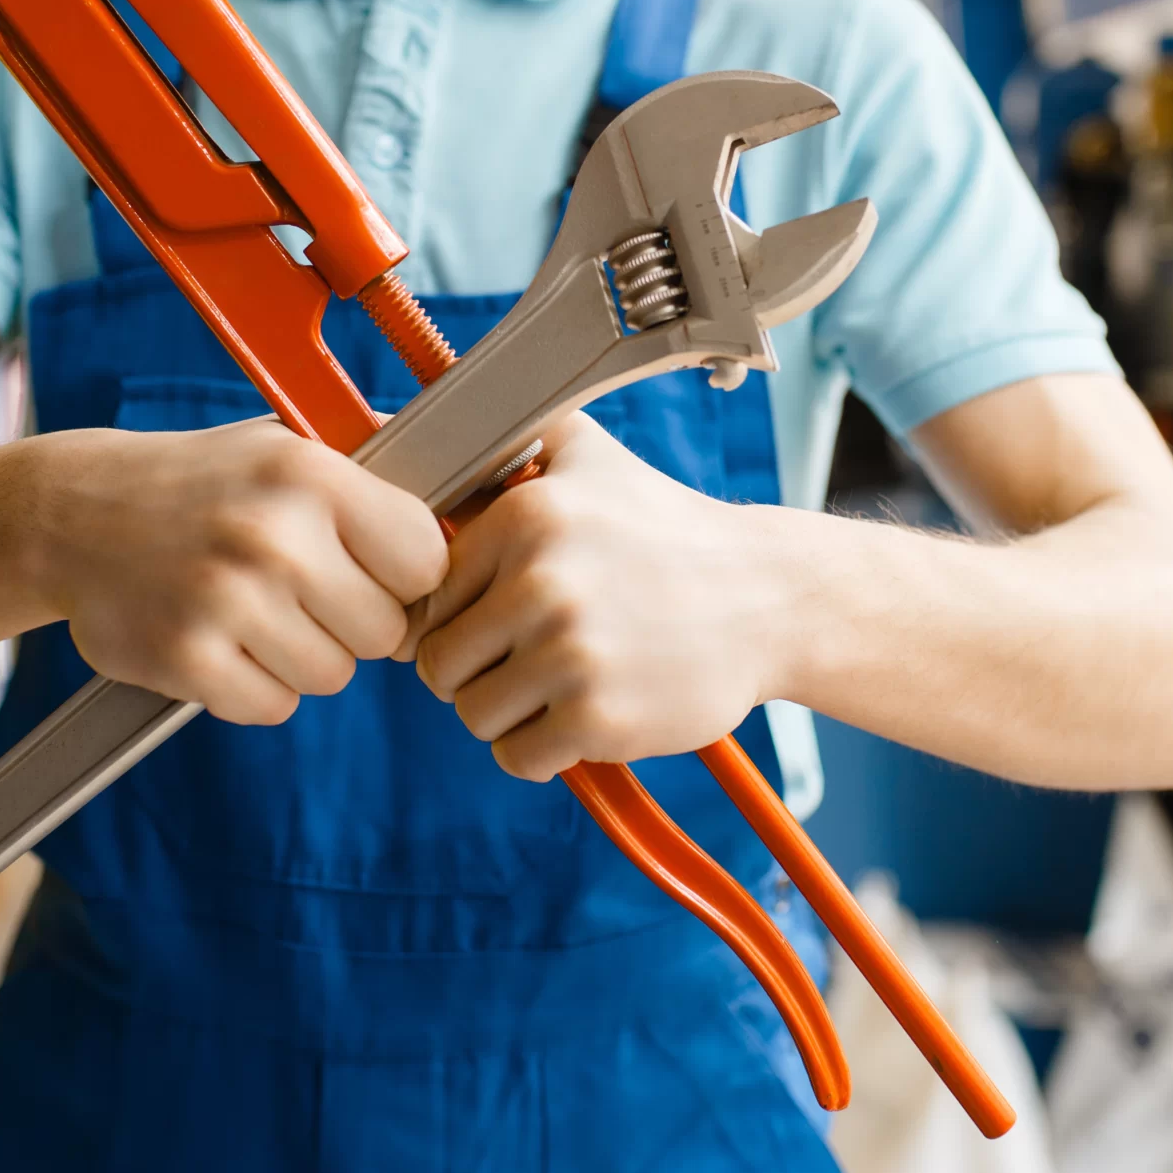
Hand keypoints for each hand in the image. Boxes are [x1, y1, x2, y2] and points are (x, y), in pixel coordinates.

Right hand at [27, 419, 446, 725]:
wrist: (73, 512)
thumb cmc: (203, 484)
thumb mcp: (286, 449)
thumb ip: (372, 483)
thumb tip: (480, 504)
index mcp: (312, 475)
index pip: (427, 562)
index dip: (408, 579)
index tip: (376, 573)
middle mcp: (274, 535)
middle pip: (386, 631)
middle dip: (355, 622)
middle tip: (302, 593)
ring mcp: (228, 599)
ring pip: (333, 674)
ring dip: (304, 656)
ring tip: (253, 609)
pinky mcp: (187, 659)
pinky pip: (273, 706)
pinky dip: (254, 687)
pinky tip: (221, 640)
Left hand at [399, 413, 800, 780]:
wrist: (767, 598)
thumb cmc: (666, 530)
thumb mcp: (591, 457)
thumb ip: (507, 435)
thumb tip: (406, 415)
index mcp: (526, 517)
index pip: (427, 597)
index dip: (458, 614)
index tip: (499, 615)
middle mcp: (542, 582)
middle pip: (438, 664)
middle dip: (477, 668)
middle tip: (531, 655)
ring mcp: (570, 654)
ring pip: (473, 714)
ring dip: (508, 712)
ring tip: (560, 681)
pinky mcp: (598, 718)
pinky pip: (518, 757)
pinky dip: (542, 749)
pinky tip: (584, 713)